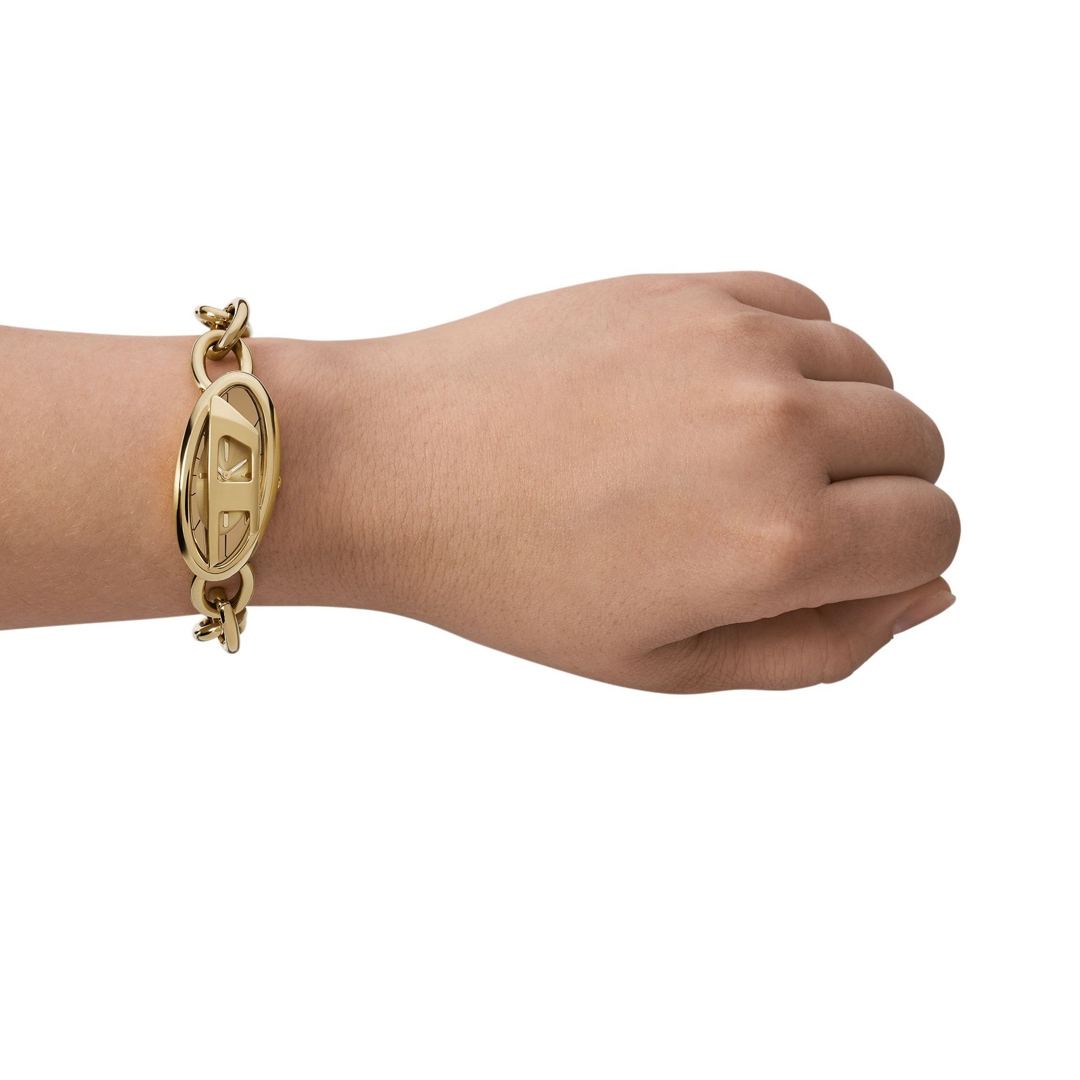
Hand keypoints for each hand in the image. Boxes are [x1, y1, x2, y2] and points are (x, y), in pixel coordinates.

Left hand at [349, 272, 959, 691]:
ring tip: (733, 461)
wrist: (391, 466)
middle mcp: (774, 431)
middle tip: (775, 519)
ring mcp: (733, 343)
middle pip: (921, 446)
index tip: (831, 566)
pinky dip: (794, 356)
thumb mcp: (669, 664)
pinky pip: (807, 311)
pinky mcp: (689, 288)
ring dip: (837, 421)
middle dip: (876, 492)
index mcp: (774, 544)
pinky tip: (718, 398)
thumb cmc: (510, 579)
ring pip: (873, 371)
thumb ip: (822, 646)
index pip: (934, 536)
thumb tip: (929, 591)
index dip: (894, 561)